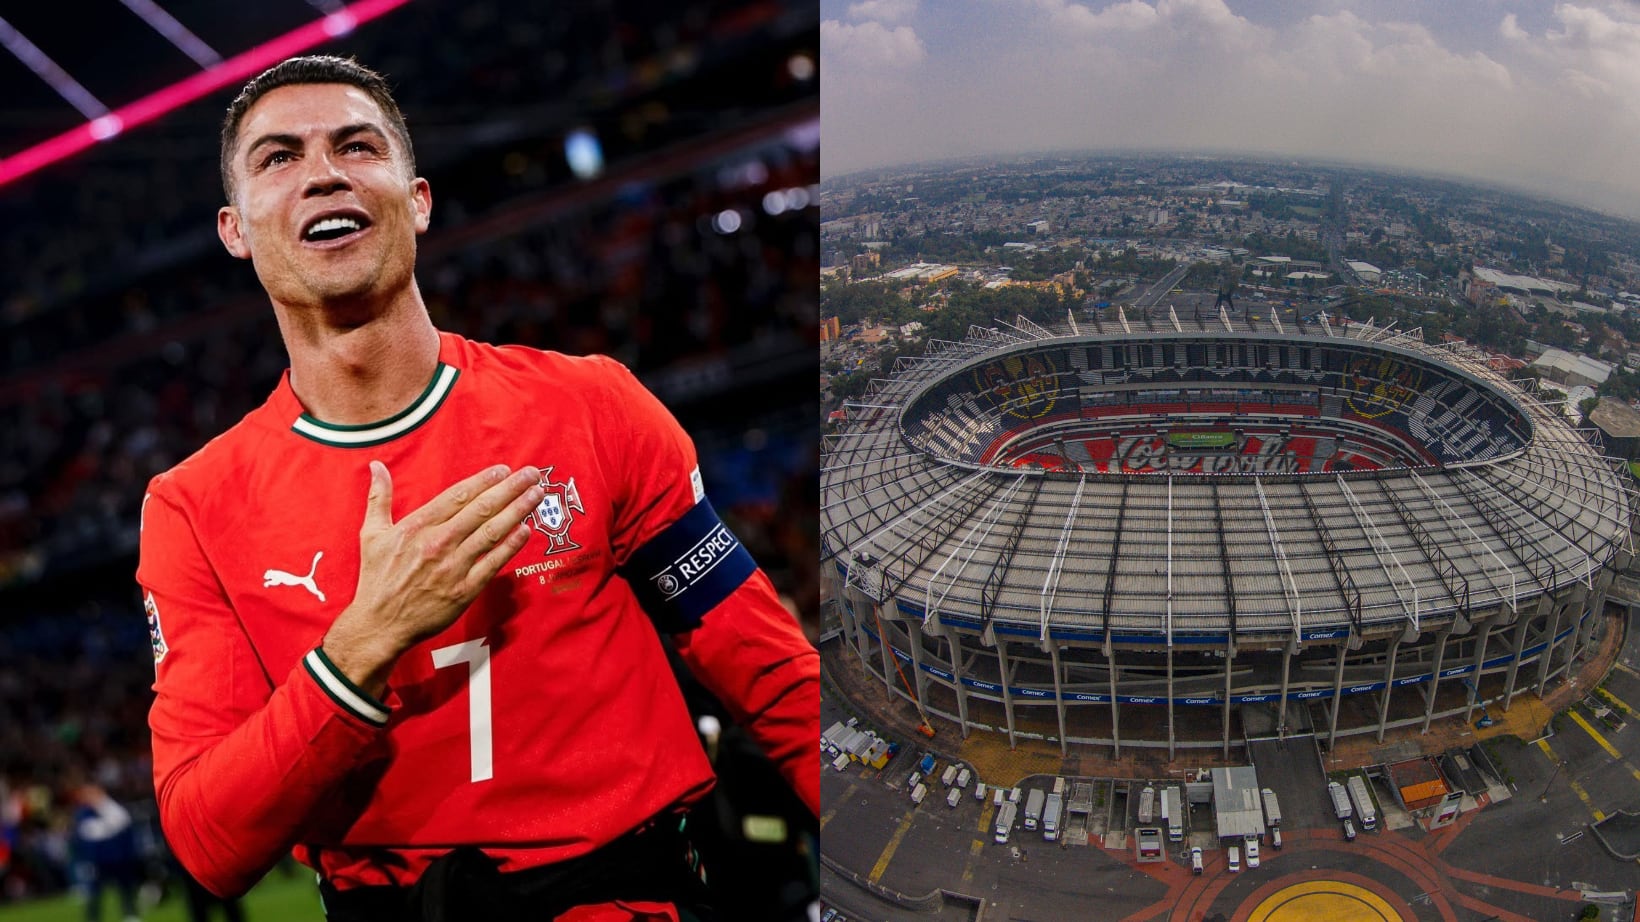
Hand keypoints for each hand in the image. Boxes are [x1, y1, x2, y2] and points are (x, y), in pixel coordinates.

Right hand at [323, 462, 542, 694]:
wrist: (380, 624)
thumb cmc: (377, 579)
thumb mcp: (371, 534)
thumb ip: (378, 497)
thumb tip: (376, 465)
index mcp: (417, 526)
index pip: (458, 496)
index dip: (484, 481)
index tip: (504, 470)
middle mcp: (438, 543)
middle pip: (481, 509)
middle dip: (510, 489)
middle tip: (532, 474)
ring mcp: (453, 567)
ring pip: (492, 532)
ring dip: (518, 511)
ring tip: (537, 495)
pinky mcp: (464, 590)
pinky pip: (493, 563)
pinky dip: (511, 546)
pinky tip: (526, 530)